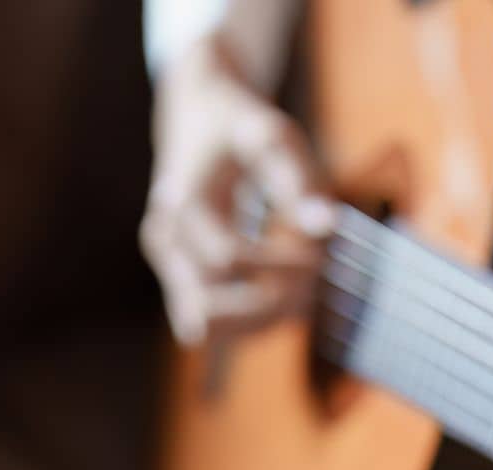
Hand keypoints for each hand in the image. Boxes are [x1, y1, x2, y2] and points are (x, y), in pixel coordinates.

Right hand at [140, 35, 336, 348]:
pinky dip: (252, 320)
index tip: (318, 253)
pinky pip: (212, 326)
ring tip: (302, 288)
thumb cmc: (239, 125)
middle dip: (268, 302)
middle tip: (312, 279)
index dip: (279, 265)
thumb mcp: (273, 136)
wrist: (196, 117)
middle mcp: (166, 241)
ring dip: (261, 319)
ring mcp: (168, 266)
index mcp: (183, 202)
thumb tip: (327, 228)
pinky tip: (286, 291)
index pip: (227, 260)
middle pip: (209, 309)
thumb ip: (299, 178)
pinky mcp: (179, 283)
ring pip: (207, 328)